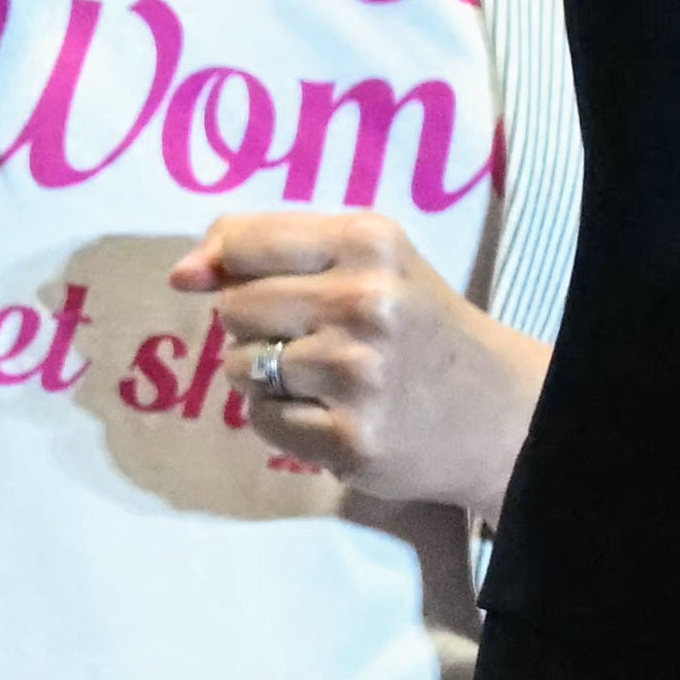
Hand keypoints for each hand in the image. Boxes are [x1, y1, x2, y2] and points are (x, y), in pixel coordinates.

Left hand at [171, 206, 539, 525]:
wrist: (497, 411)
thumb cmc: (418, 325)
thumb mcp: (368, 261)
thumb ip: (271, 249)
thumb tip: (181, 274)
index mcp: (369, 242)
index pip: (246, 241)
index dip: (224, 265)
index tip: (232, 282)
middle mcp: (364, 302)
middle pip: (234, 307)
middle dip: (254, 325)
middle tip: (307, 336)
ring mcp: (358, 374)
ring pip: (241, 367)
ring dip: (264, 376)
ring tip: (319, 377)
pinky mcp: (349, 439)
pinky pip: (261, 420)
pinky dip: (281, 419)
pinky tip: (326, 412)